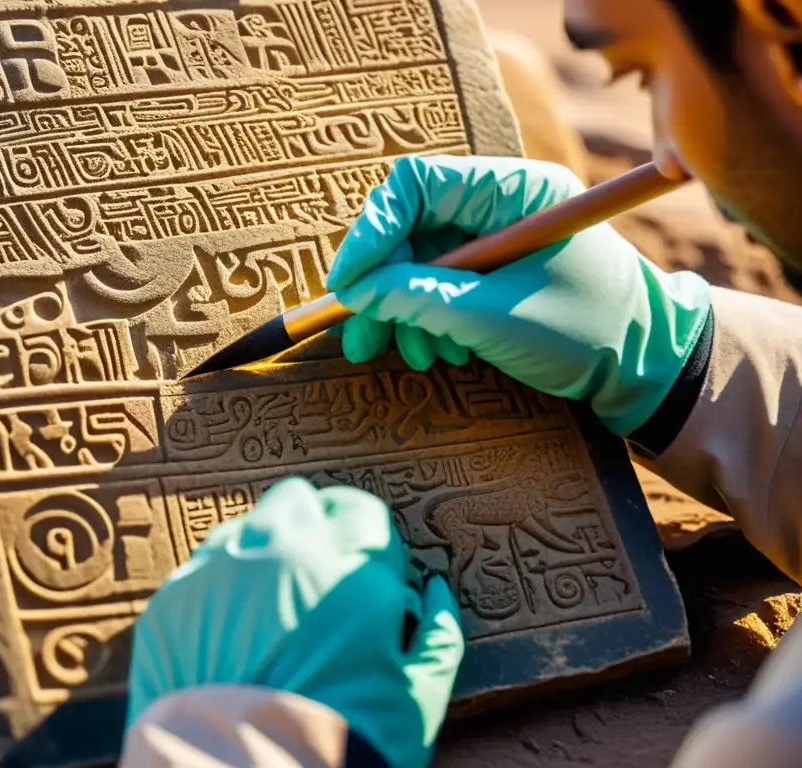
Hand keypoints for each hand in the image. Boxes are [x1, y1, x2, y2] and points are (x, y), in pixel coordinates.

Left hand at [125, 477, 463, 767]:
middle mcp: (281, 551)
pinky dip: (222, 588)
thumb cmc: (343, 749)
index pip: (359, 510)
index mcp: (349, 567)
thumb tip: (437, 594)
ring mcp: (220, 569)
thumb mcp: (419, 699)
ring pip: (247, 527)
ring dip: (265, 552)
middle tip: (319, 581)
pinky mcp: (173, 599)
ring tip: (273, 610)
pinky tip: (232, 634)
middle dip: (313, 530)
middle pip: (298, 502)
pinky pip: (203, 568)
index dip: (365, 539)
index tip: (363, 566)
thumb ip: (437, 633)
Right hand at [326, 155, 711, 436]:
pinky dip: (429, 320)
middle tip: (357, 336)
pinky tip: (438, 353)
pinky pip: (442, 285)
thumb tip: (354, 292)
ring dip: (405, 312)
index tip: (346, 285)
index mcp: (512, 190)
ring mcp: (498, 239)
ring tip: (413, 356)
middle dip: (382, 286)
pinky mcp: (497, 272)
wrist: (646, 369)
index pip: (415, 186)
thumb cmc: (586, 333)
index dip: (371, 232)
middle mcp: (500, 204)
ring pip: (421, 262)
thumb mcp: (491, 318)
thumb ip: (418, 300)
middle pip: (411, 229)